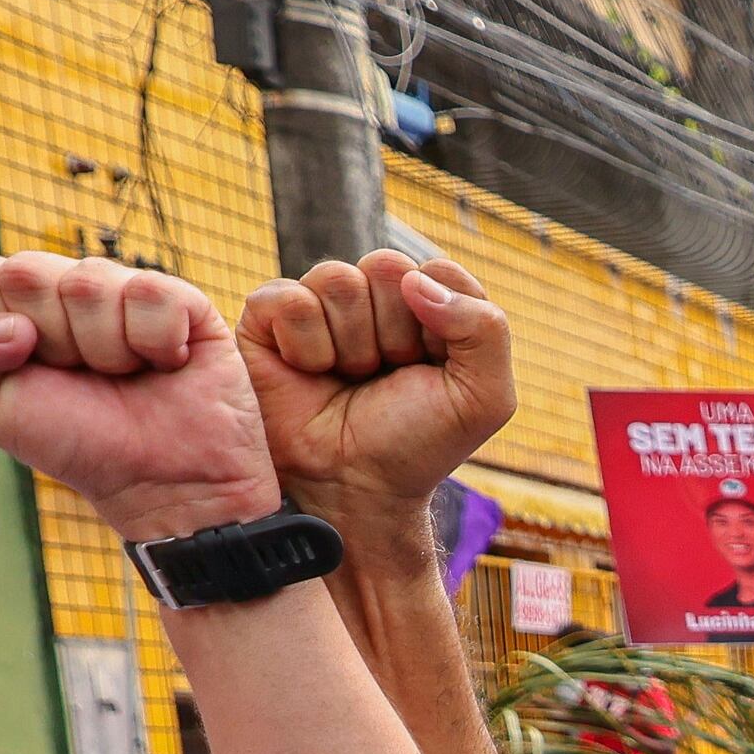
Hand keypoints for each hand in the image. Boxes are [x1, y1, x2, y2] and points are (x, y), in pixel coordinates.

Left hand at [0, 254, 280, 543]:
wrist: (161, 482)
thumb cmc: (77, 443)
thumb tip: (10, 320)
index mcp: (11, 306)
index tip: (22, 368)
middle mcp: (63, 288)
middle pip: (23, 271)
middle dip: (49, 339)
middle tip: (79, 377)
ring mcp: (120, 288)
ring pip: (87, 282)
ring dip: (105, 349)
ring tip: (126, 376)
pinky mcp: (180, 297)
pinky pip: (149, 293)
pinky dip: (156, 343)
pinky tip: (166, 365)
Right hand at [232, 251, 511, 538]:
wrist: (356, 487)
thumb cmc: (417, 442)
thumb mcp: (485, 397)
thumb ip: (485, 328)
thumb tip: (418, 280)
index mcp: (426, 306)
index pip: (439, 272)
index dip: (440, 324)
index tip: (432, 368)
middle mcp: (372, 297)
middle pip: (387, 267)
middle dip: (394, 333)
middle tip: (385, 376)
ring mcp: (319, 304)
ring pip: (338, 279)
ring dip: (352, 345)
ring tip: (349, 378)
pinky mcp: (268, 318)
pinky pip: (288, 299)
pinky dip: (306, 346)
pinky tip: (311, 373)